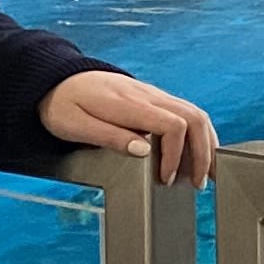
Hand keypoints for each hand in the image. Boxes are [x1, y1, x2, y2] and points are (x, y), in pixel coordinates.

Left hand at [43, 69, 216, 186]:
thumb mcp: (75, 125)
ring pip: (195, 114)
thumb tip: (143, 151)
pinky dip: (198, 135)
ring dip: (205, 144)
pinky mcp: (154, 98)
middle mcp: (147, 96)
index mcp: (129, 104)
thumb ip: (110, 137)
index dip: (176, 156)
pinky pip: (187, 112)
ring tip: (203, 173)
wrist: (58, 80)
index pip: (173, 125)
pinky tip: (195, 153)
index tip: (165, 178)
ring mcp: (153, 95)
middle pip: (194, 118)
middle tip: (199, 183)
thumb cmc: (63, 104)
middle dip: (203, 153)